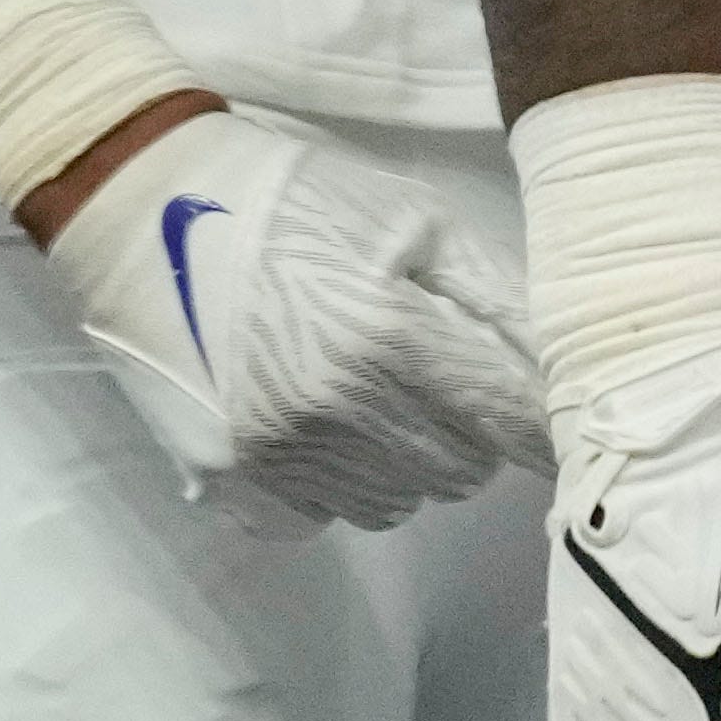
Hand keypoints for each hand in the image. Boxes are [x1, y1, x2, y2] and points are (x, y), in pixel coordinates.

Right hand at [39, 105, 541, 528]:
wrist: (151, 212)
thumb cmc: (303, 203)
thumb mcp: (420, 224)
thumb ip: (499, 302)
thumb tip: (569, 371)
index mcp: (386, 338)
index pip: (511, 420)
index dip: (550, 421)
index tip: (567, 412)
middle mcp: (329, 414)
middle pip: (463, 471)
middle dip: (473, 427)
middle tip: (444, 369)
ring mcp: (272, 455)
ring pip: (399, 501)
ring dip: (410, 458)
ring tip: (379, 387)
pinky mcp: (226, 478)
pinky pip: (324, 517)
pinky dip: (342, 482)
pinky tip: (327, 424)